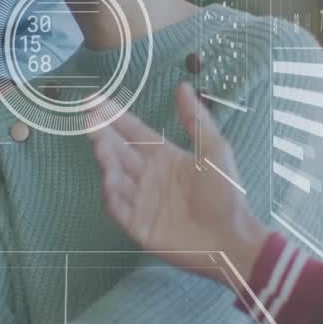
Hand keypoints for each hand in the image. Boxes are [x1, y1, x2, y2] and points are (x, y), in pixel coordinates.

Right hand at [88, 83, 269, 282]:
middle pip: (119, 152)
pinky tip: (110, 177)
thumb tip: (182, 85)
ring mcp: (141, 201)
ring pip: (115, 177)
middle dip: (103, 135)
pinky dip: (111, 192)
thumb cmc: (226, 193)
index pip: (133, 133)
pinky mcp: (138, 226)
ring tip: (100, 143)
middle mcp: (148, 177)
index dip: (114, 117)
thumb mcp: (215, 150)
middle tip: (89, 119)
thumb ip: (196, 119)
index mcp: (164, 157)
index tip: (94, 101)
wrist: (233, 238)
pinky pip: (118, 207)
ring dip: (106, 160)